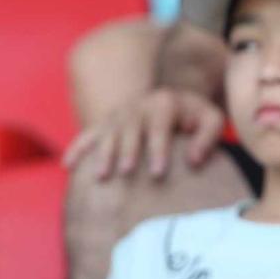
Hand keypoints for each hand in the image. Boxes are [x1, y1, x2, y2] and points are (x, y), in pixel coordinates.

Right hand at [63, 87, 224, 179]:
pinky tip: (68, 166)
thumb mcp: (212, 120)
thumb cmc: (198, 117)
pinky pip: (88, 135)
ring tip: (101, 176)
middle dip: (127, 152)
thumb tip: (194, 160)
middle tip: (125, 173)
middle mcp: (138, 106)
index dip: (158, 149)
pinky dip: (77, 149)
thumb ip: (208, 137)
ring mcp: (120, 114)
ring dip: (102, 154)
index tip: (159, 173)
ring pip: (107, 134)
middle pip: (129, 130)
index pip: (159, 127)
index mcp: (164, 103)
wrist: (178, 102)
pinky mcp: (107, 123)